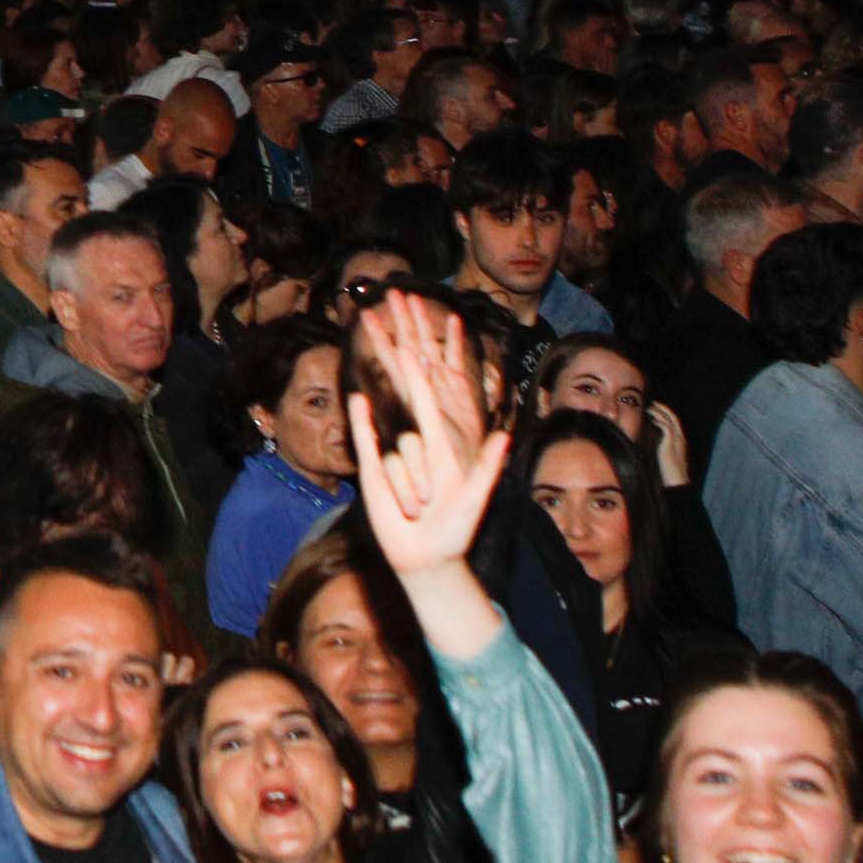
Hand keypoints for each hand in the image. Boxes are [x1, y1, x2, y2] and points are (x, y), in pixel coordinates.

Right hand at [344, 293, 504, 578]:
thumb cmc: (454, 529)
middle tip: (390, 304)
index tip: (422, 329)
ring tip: (382, 370)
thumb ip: (486, 467)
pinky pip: (367, 443)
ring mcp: (393, 452)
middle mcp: (417, 440)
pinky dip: (363, 421)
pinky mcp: (373, 472)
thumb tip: (504, 435)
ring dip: (405, 472)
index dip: (425, 360)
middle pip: (402, 385)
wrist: (428, 559)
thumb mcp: (474, 498)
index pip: (430, 393)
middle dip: (396, 342)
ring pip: (392, 443)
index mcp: (442, 442)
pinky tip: (359, 399)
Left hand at [646, 397, 692, 491]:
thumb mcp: (666, 457)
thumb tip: (651, 442)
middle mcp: (680, 438)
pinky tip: (652, 419)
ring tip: (649, 408)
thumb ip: (662, 447)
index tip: (657, 408)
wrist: (677, 481)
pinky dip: (659, 421)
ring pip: (670, 420)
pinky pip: (666, 427)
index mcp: (680, 441)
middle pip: (673, 417)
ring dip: (659, 412)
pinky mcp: (671, 443)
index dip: (666, 414)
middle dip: (663, 409)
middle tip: (653, 403)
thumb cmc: (670, 472)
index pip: (675, 422)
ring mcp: (677, 440)